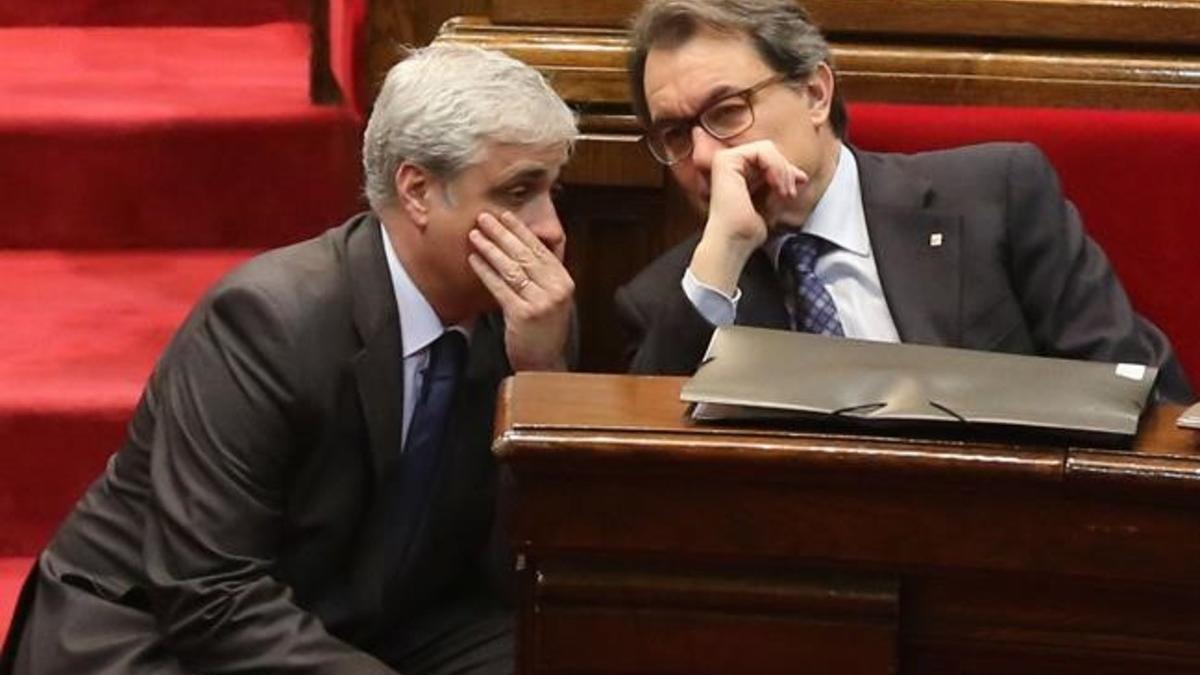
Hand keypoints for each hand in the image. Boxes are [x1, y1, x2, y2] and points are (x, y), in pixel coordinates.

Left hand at [468, 211, 573, 371]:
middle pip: (525, 254)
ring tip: (475, 235)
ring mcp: (540, 302)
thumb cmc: (543, 330)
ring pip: (511, 268)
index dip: (521, 230)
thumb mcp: (551, 298)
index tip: (505, 216)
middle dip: (502, 234)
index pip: (540, 249)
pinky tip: (474, 261)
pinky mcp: (523, 314)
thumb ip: (541, 274)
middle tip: (484, 218)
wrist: (544, 363)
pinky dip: (485, 272)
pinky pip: (500, 287)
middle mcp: (555, 289)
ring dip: (490, 249)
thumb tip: (519, 245)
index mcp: (563, 280)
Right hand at [691, 140, 806, 294]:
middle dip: (786, 170)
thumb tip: (799, 175)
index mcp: (736, 175)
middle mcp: (728, 166)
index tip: (800, 182)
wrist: (735, 241)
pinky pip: (762, 150)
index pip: (768, 159)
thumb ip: (780, 183)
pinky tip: (776, 185)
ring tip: (783, 192)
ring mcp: (725, 161)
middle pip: (769, 152)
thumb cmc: (747, 231)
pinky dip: (776, 167)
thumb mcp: (772, 200)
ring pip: (767, 148)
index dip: (787, 169)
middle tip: (789, 192)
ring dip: (782, 170)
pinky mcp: (725, 160)